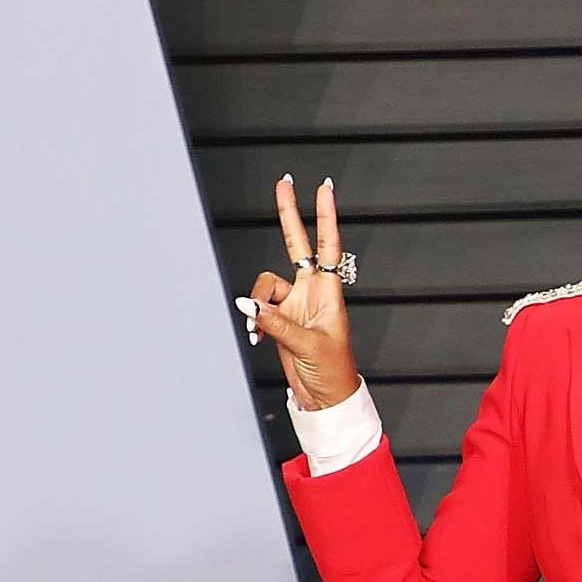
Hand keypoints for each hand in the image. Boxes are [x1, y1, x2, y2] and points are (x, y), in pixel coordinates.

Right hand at [237, 173, 359, 411]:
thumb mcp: (307, 345)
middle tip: (284, 183)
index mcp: (328, 292)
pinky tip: (257, 336)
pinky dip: (254, 320)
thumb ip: (276, 322)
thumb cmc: (332, 373)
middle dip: (289, 214)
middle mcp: (311, 292)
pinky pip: (258, 308)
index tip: (323, 189)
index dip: (325, 216)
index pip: (327, 245)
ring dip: (258, 304)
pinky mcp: (280, 320)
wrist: (325, 398)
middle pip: (296, 244)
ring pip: (264, 285)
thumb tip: (249, 304)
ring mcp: (294, 304)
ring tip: (261, 328)